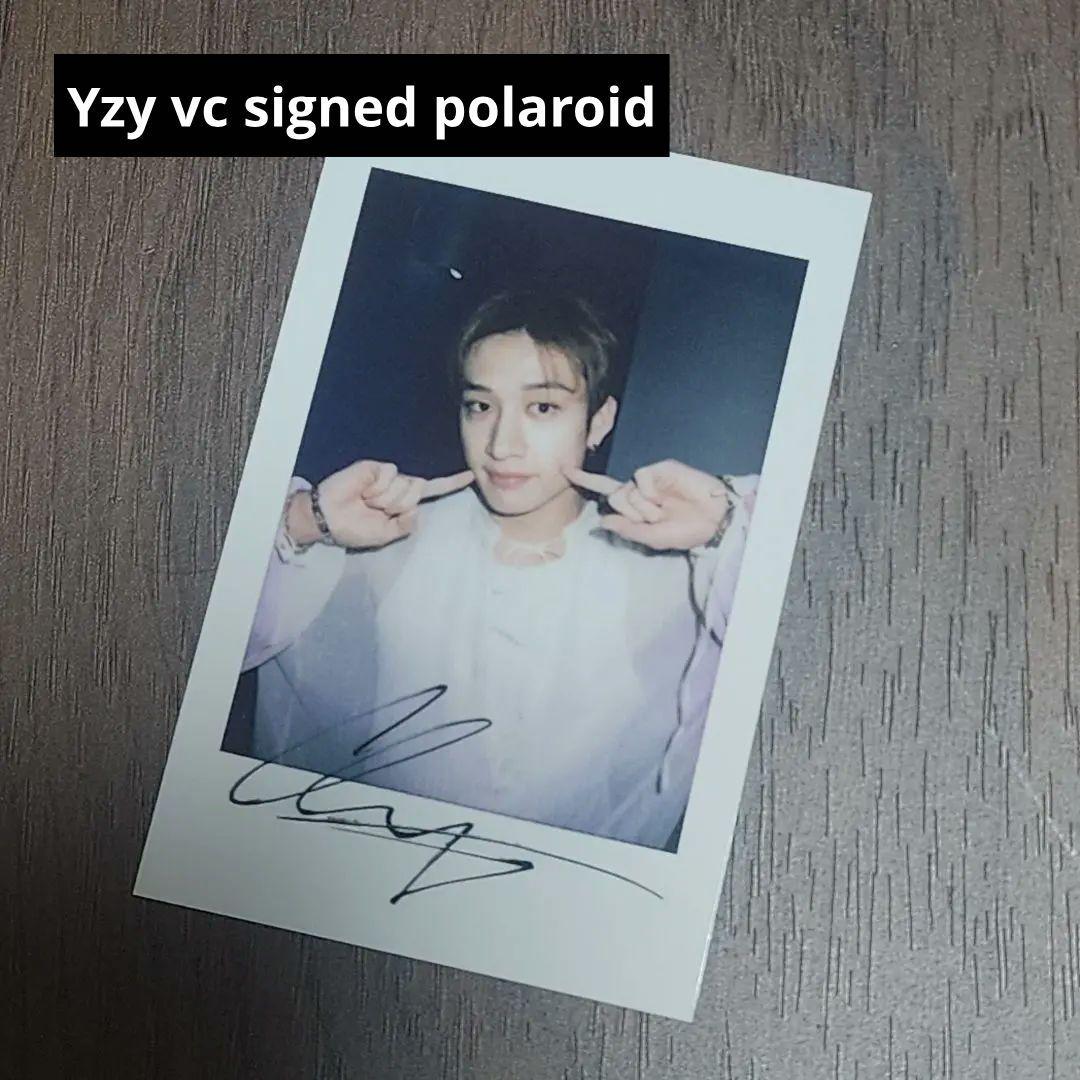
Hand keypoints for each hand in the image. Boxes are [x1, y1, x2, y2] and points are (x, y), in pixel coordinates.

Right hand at [288, 461, 473, 548]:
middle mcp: (399, 485)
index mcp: (404, 501)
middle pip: (419, 490)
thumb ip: (405, 526)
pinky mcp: (375, 467)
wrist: (328, 520)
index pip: (432, 491)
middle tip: (377, 510)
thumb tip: (415, 509)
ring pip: (406, 484)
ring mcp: (388, 475)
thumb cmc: (354, 528)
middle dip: (399, 505)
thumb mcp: (385, 535)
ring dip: (386, 499)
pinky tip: (363, 492)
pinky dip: (378, 488)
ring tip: (367, 502)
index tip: (470, 475)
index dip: (451, 483)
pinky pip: (391, 474)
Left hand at [563, 459, 731, 550]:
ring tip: (664, 511)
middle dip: (631, 514)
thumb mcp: (652, 538)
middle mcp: (638, 488)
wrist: (714, 520)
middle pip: (613, 497)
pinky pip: (640, 478)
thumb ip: (626, 529)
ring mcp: (649, 478)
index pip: (604, 490)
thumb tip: (601, 521)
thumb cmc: (686, 530)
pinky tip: (663, 498)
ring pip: (626, 490)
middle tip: (654, 519)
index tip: (564, 469)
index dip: (584, 479)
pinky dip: (648, 492)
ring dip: (643, 507)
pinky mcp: (661, 468)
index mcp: (634, 504)